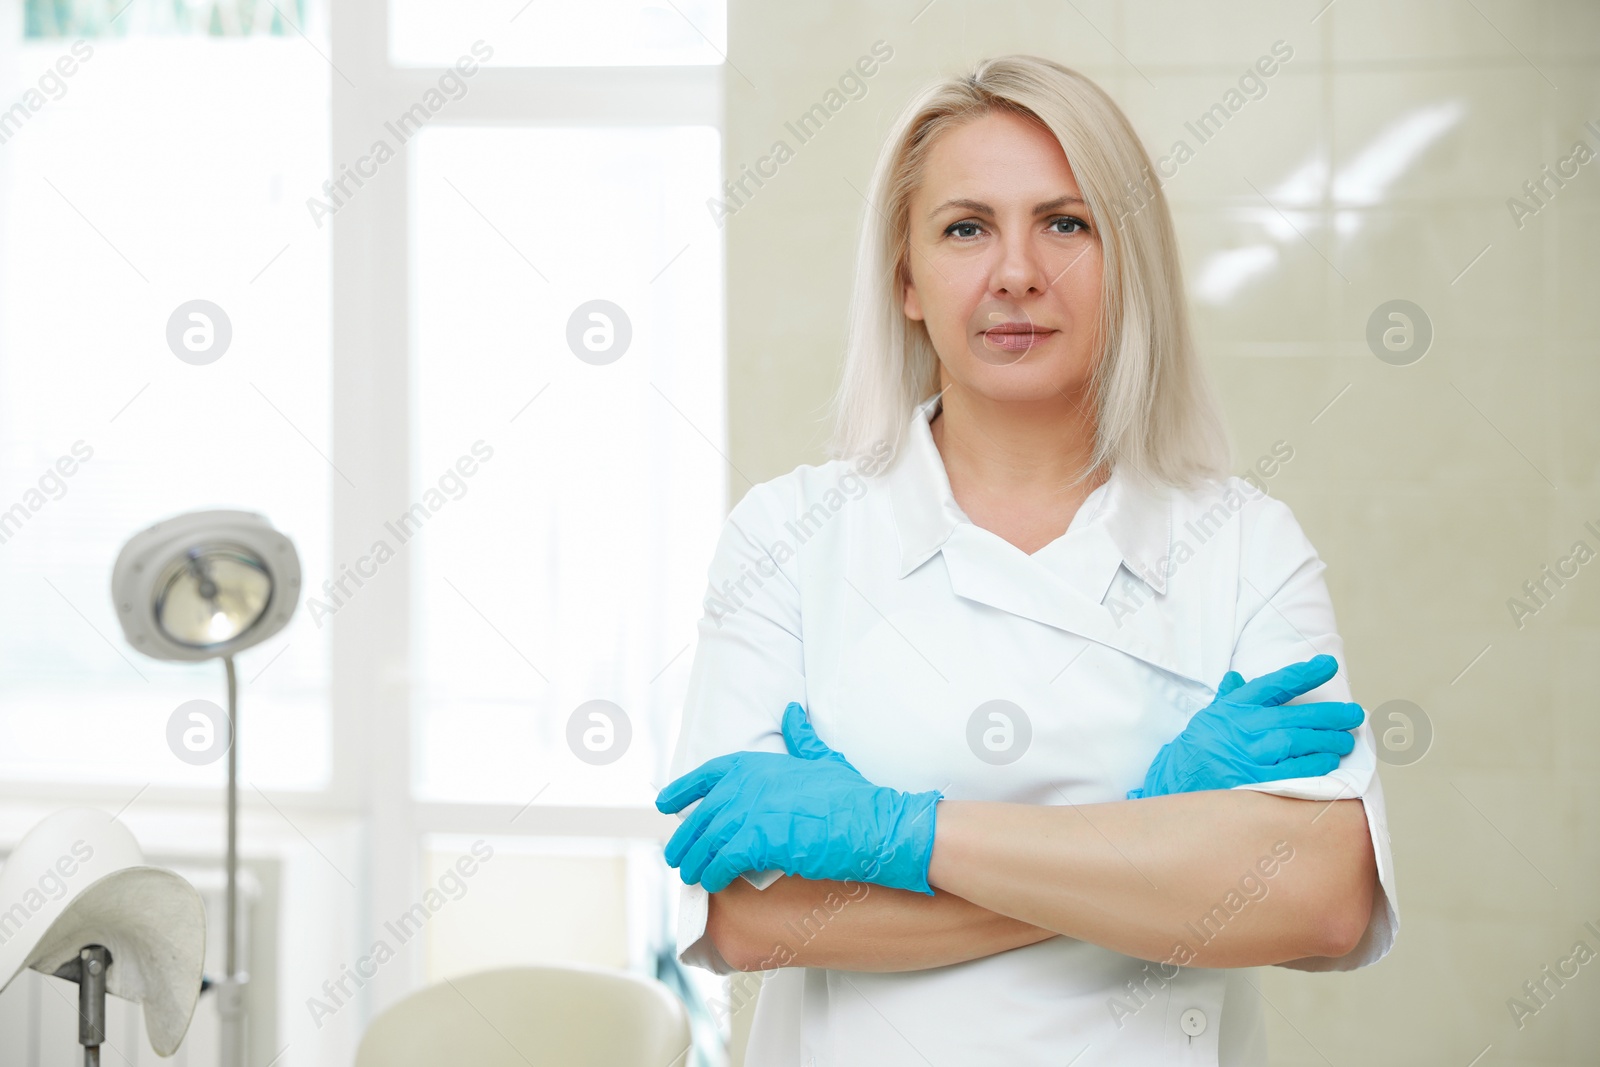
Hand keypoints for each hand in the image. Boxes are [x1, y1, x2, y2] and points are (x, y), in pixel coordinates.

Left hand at [655, 702, 943, 894]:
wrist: (870, 823)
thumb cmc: (851, 794)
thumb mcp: (822, 758)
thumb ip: (801, 738)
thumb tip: (792, 712)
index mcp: (756, 763)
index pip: (705, 775)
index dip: (681, 791)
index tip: (664, 805)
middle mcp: (746, 784)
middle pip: (701, 816)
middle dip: (685, 840)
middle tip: (676, 858)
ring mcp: (750, 811)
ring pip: (706, 842)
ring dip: (695, 862)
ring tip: (692, 876)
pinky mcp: (758, 841)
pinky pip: (722, 862)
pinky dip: (715, 874)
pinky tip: (714, 883)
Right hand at [1127, 653, 1362, 798]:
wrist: (1176, 782)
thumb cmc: (1199, 748)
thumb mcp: (1210, 716)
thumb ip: (1229, 698)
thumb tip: (1237, 677)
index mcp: (1235, 707)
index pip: (1275, 684)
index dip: (1305, 673)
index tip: (1329, 665)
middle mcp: (1243, 727)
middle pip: (1297, 716)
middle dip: (1331, 715)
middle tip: (1354, 715)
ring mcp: (1250, 754)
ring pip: (1299, 742)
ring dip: (1328, 741)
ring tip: (1345, 741)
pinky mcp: (1255, 781)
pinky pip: (1295, 771)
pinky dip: (1315, 766)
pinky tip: (1328, 763)